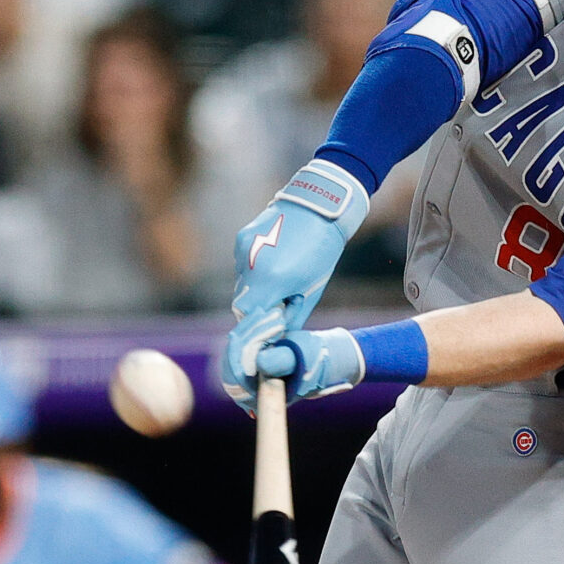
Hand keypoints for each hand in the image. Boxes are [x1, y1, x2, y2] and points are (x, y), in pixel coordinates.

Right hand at [223, 163, 364, 411]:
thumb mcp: (310, 290)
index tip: (253, 360)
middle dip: (255, 320)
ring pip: (242, 287)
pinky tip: (276, 266)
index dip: (248, 346)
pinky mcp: (241, 239)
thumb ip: (288, 316)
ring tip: (284, 286)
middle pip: (242, 308)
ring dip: (257, 295)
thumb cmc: (322, 248)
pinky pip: (243, 268)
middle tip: (274, 321)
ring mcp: (242, 250)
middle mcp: (250, 265)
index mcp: (271, 281)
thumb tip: (274, 341)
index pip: (247, 325)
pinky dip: (255, 275)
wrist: (320, 202)